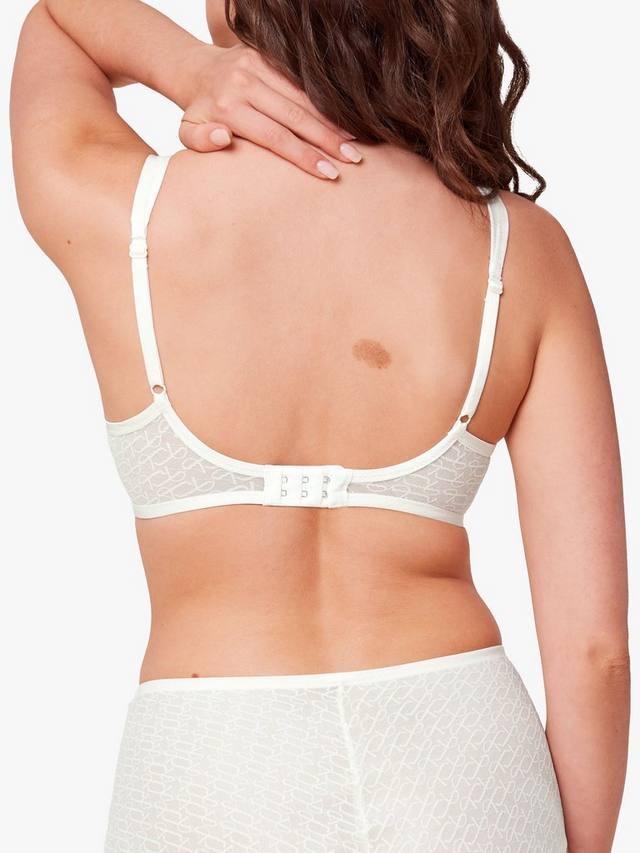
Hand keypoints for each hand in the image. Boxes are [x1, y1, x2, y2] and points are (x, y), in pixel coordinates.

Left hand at [179, 43, 362, 178]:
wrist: (194, 69)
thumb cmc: (198, 112)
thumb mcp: (187, 133)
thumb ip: (201, 142)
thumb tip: (224, 138)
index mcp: (228, 107)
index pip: (274, 137)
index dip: (303, 156)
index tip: (327, 173)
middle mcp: (245, 82)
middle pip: (294, 116)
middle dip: (326, 140)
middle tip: (352, 159)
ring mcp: (258, 64)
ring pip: (302, 96)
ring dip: (331, 120)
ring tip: (354, 142)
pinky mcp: (268, 54)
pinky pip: (300, 81)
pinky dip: (323, 101)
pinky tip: (343, 118)